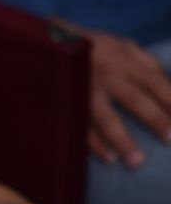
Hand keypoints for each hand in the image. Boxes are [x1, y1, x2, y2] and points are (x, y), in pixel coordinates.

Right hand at [56, 17, 170, 166]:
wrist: (44, 41)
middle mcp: (105, 75)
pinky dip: (93, 143)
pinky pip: (80, 125)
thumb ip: (145, 60)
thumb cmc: (89, 45)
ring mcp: (85, 89)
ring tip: (137, 162)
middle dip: (155, 120)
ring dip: (122, 140)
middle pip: (134, 99)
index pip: (155, 83)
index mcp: (123, 60)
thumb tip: (167, 81)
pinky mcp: (67, 101)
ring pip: (105, 117)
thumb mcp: (119, 43)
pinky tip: (108, 159)